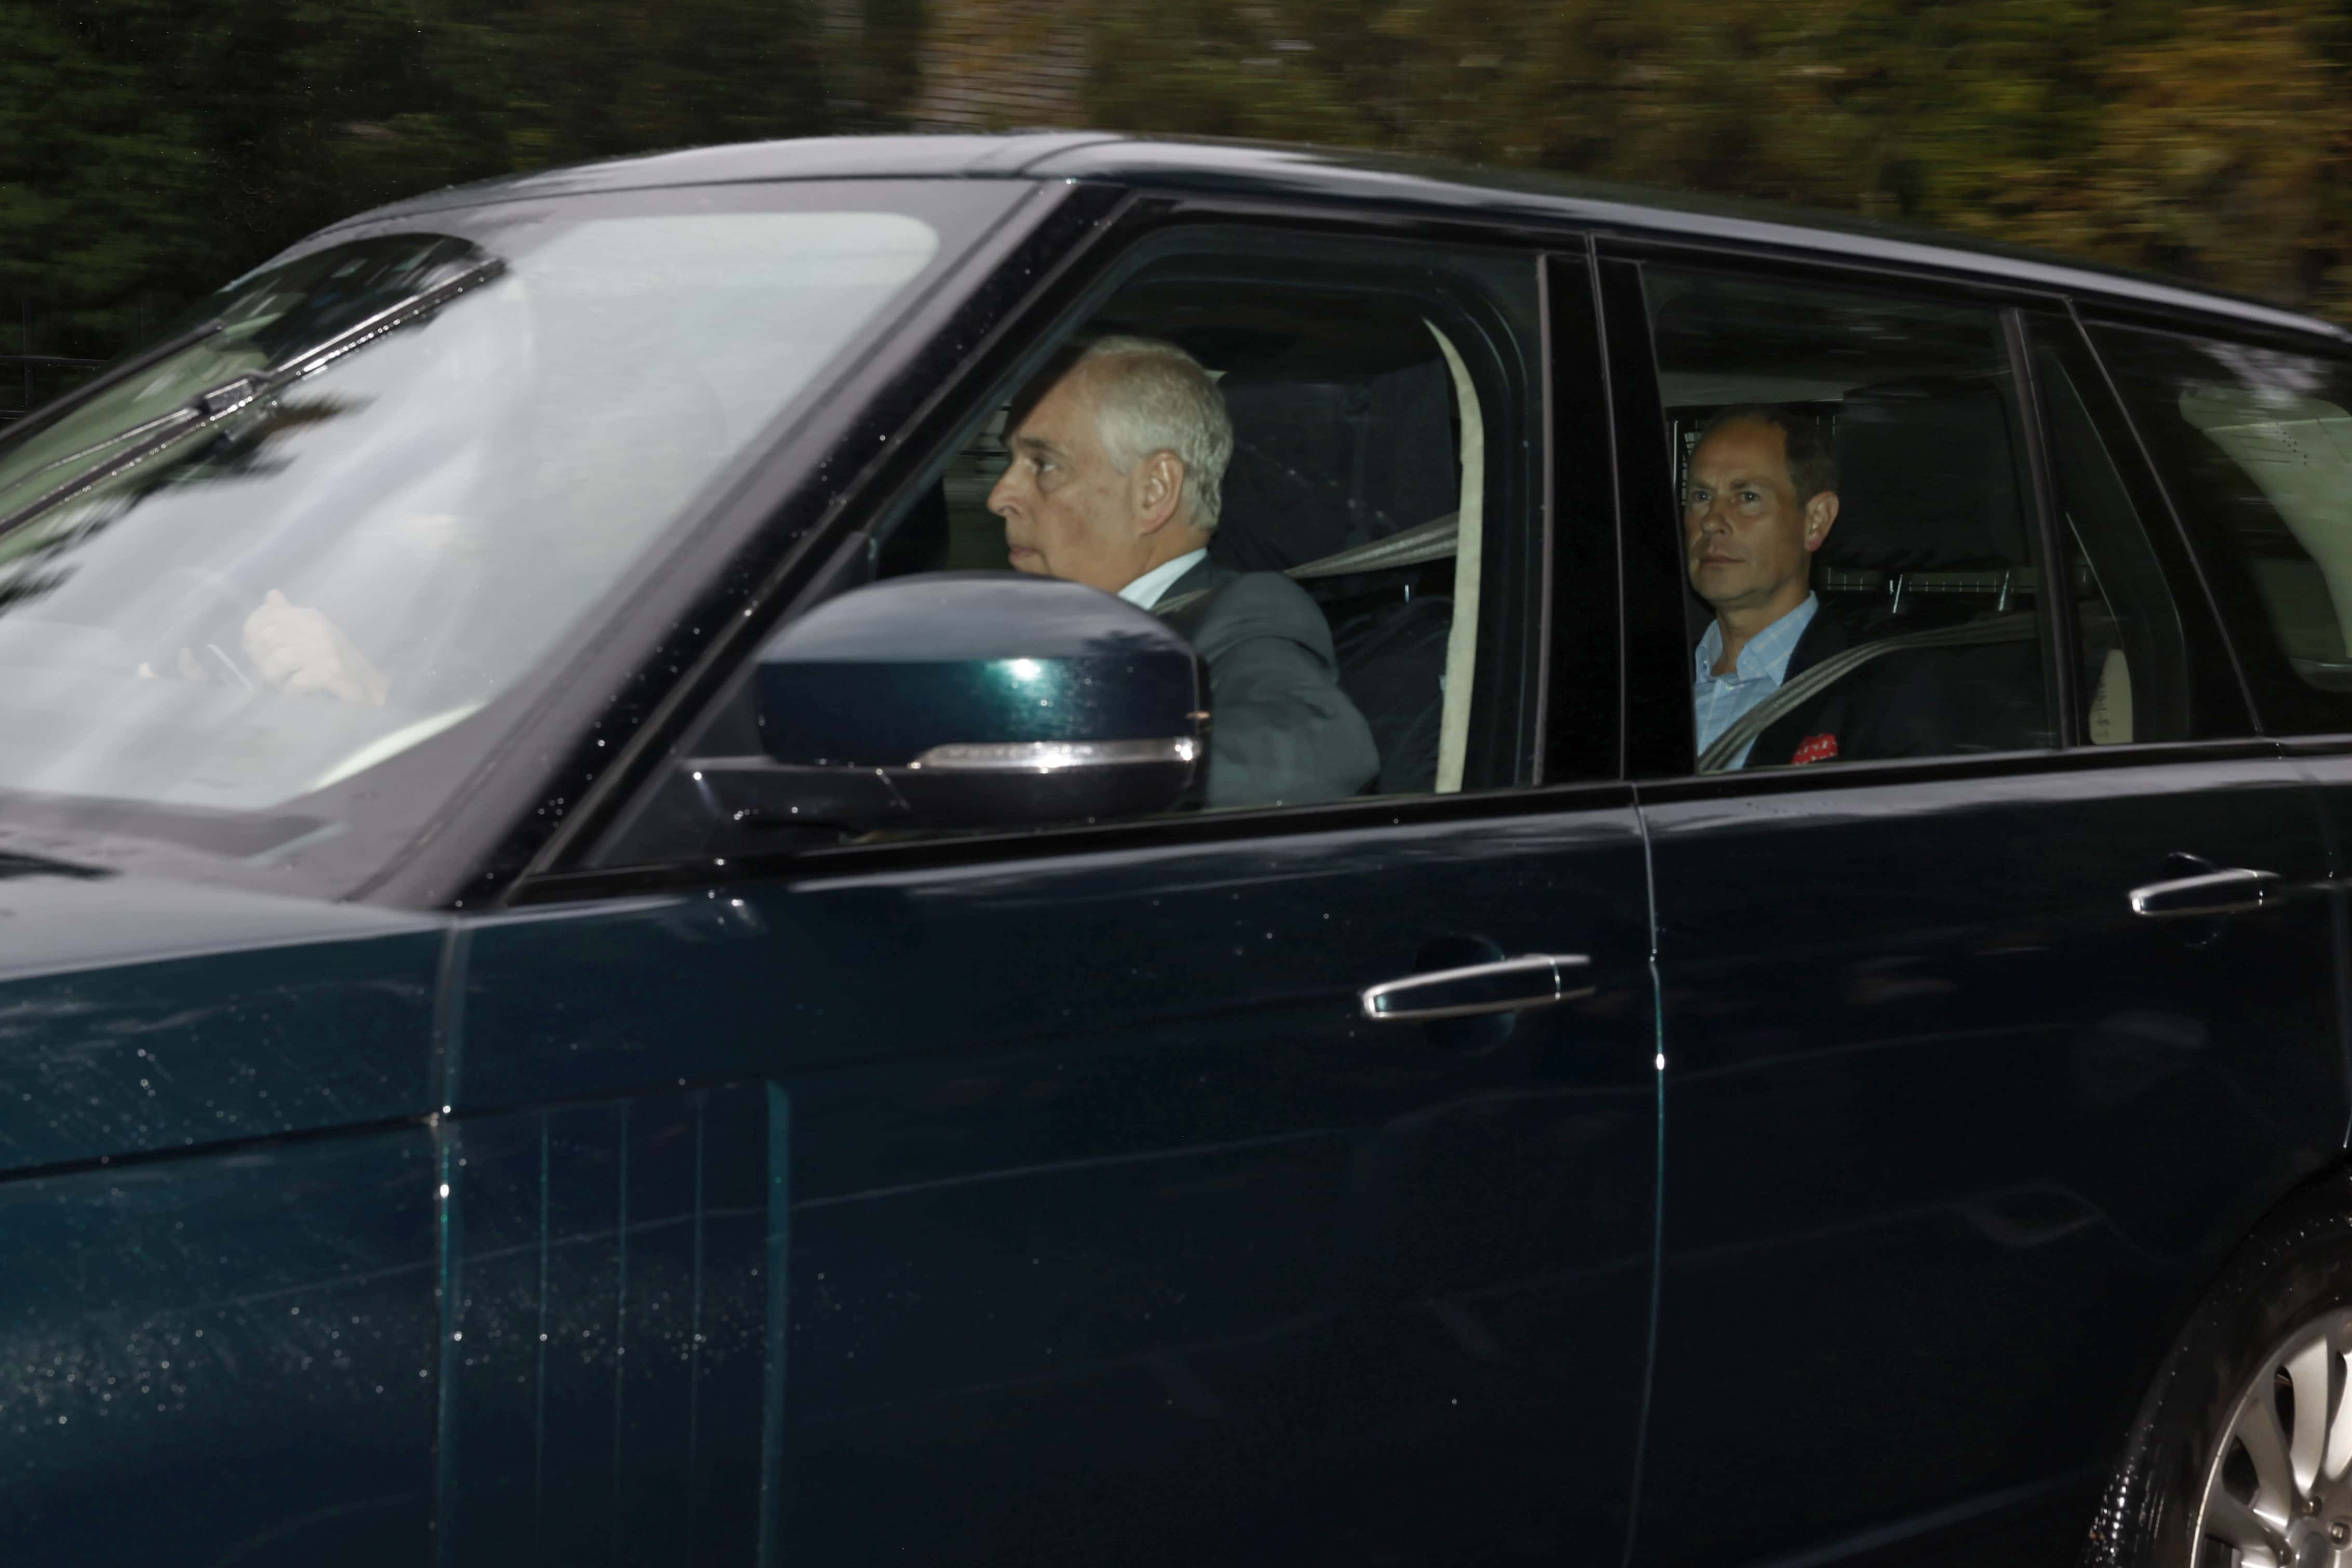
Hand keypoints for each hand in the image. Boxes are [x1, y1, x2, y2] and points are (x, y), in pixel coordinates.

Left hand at [241, 589, 388, 705]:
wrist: (368, 683)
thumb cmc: (335, 657)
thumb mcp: (312, 631)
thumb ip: (289, 615)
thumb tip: (271, 595)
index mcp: (310, 616)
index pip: (267, 616)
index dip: (251, 634)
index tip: (252, 648)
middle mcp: (317, 629)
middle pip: (268, 638)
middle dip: (260, 658)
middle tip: (267, 670)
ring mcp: (326, 650)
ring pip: (279, 659)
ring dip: (274, 676)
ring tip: (280, 682)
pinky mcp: (332, 672)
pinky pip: (296, 681)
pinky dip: (291, 688)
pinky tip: (296, 690)